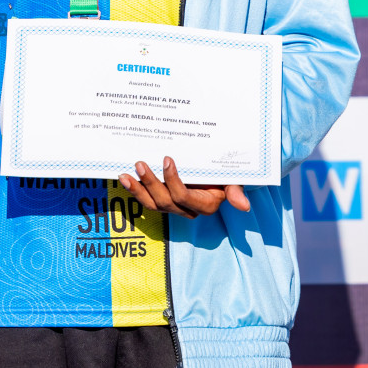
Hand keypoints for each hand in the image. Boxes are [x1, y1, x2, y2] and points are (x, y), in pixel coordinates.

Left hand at [119, 157, 249, 218]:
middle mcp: (187, 209)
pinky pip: (147, 200)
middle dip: (150, 183)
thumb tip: (244, 206)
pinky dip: (135, 190)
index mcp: (204, 204)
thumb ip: (235, 190)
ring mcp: (173, 206)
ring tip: (124, 176)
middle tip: (140, 163)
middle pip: (165, 201)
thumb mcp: (232, 178)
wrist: (216, 170)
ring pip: (152, 204)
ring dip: (137, 190)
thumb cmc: (224, 173)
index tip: (167, 159)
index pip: (183, 197)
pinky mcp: (163, 201)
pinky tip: (124, 179)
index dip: (173, 180)